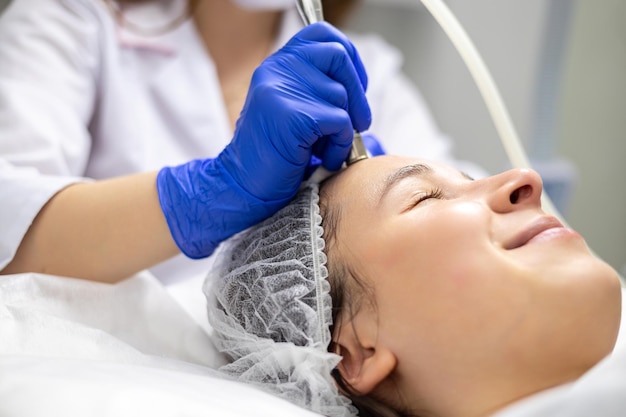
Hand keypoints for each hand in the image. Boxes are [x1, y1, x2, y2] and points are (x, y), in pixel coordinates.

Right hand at [157, 22, 370, 258]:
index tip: (357, 84)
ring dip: (346, 129)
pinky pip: (341, 121)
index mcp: (277, 64)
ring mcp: (281, 89)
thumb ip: (314, 87)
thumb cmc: (273, 154)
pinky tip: (326, 159)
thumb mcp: (291, 109)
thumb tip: (359, 82)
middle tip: (358, 122)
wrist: (242, 186)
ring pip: (342, 95)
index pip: (321, 33)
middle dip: (358, 92)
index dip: (349, 54)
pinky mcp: (292, 115)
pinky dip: (341, 145)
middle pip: (338, 55)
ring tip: (327, 149)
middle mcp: (276, 69)